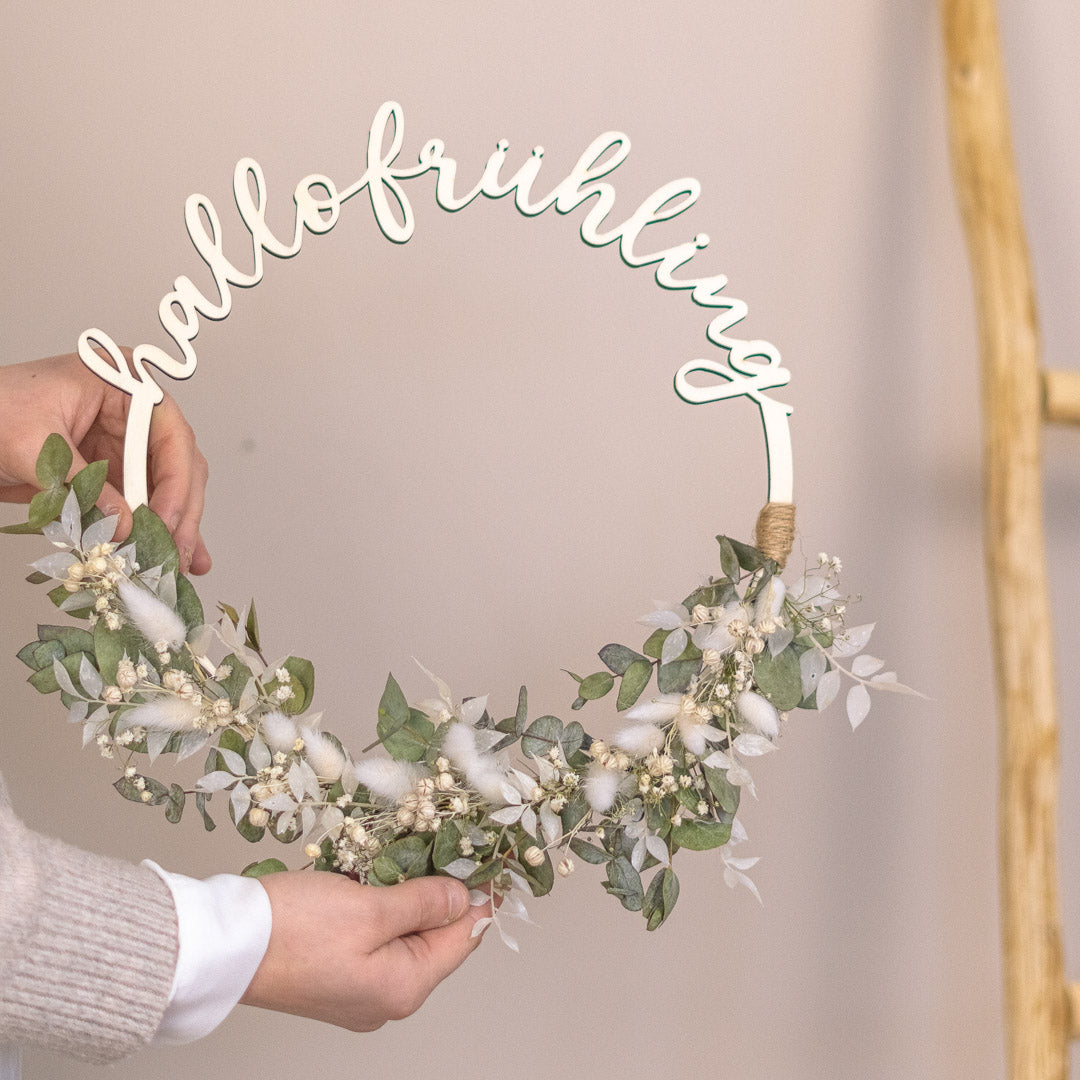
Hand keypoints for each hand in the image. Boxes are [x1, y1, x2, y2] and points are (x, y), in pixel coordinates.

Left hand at [0, 353, 209, 573]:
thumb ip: (81, 486)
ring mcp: (127, 445)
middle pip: (179, 465)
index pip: (170, 435)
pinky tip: (170, 555)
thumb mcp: (33, 446)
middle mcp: (135, 415)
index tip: (164, 520)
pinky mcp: (115, 472)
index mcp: (125, 387)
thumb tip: (123, 526)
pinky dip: (155, 530)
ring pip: (169, 489)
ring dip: (177, 528)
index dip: (174, 481)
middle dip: (181, 513)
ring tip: (181, 564)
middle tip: (177, 551)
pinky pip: (143, 502)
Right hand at [241, 872, 488, 1030]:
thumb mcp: (369, 908)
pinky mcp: (336, 972)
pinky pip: (375, 937)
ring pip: (404, 934)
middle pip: (434, 939)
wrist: (223, 945)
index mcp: (402, 988)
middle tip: (446, 845)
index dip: (479, 898)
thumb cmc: (292, 929)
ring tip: (411, 855)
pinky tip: (376, 876)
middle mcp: (384, 998)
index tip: (491, 861)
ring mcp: (358, 988)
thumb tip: (462, 899)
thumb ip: (422, 904)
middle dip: (441, 893)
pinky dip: (381, 906)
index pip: (461, 940)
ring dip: (408, 895)